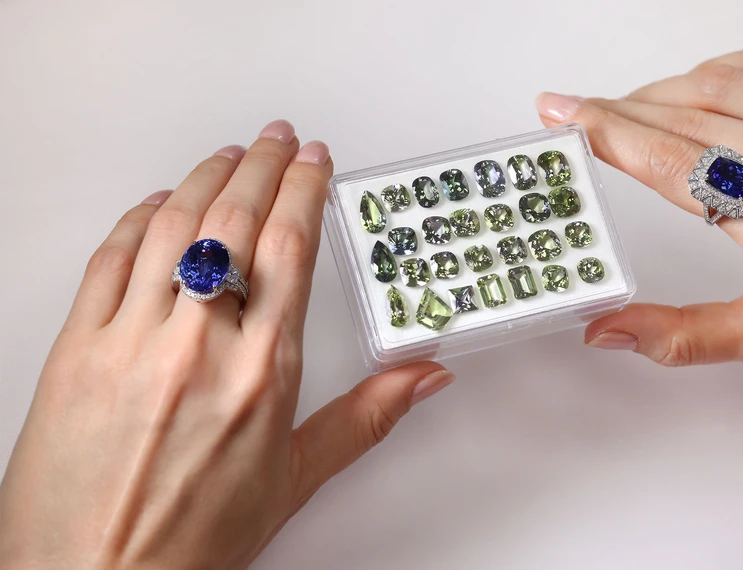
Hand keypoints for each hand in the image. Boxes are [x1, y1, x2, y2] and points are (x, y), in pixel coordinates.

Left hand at [0, 121, 453, 567]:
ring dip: (203, 176)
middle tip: (275, 138)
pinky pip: (108, 259)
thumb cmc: (192, 542)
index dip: (304, 188)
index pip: (290, 247)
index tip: (313, 160)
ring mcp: (131, 341)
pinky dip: (136, 217)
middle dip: (260, 163)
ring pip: (171, 225)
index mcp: (262, 373)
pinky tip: (157, 202)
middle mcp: (198, 345)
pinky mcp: (76, 348)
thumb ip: (366, 417)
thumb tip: (424, 376)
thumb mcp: (295, 479)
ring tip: (225, 154)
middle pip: (234, 219)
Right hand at [536, 43, 742, 386]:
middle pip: (689, 113)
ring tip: (632, 107)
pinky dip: (724, 67)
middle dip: (621, 108)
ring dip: (664, 89)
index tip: (563, 116)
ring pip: (727, 82)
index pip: (673, 162)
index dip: (607, 132)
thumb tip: (606, 331)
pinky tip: (698, 82)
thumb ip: (679, 335)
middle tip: (580, 111)